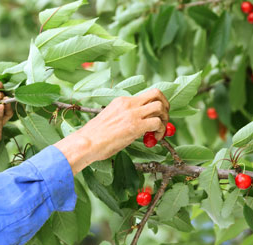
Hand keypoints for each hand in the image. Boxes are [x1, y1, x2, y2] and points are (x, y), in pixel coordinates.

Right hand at [54, 89, 168, 174]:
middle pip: (157, 94)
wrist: (86, 143)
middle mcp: (128, 103)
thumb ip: (127, 119)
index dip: (155, 104)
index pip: (146, 95)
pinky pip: (157, 123)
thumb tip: (142, 127)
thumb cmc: (95, 137)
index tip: (156, 116)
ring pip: (160, 106)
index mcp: (121, 101)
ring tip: (158, 131)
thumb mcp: (111, 120)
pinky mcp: (135, 126)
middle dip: (165, 106)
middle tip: (163, 120)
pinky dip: (160, 131)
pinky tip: (154, 139)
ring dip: (164, 119)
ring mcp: (132, 113)